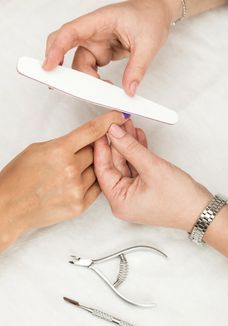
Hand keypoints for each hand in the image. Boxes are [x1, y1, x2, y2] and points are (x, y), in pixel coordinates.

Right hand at [0, 111, 125, 250]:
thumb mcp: (38, 150)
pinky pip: (97, 188)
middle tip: (78, 155)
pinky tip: (77, 182)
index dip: (108, 121)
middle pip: (96, 152)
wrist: (10, 207)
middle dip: (90, 151)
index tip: (118, 116)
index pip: (92, 130)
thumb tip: (83, 141)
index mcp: (59, 150)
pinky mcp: (80, 205)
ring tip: (70, 173)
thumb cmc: (19, 178)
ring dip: (89, 169)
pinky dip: (91, 183)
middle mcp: (70, 169)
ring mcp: (77, 189)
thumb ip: (63, 144)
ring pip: (98, 170)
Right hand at [43, 0, 178, 95]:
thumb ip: (137, 69)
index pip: (70, 33)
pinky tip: (104, 86)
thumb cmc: (150, 17)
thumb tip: (128, 90)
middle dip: (61, 67)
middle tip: (61, 85)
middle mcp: (93, 32)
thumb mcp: (148, 44)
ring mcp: (95, 43)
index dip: (56, 49)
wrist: (157, 14)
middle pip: (67, 49)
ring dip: (87, 80)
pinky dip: (93, 81)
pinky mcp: (100, 53)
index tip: (48, 66)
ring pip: (80, 65)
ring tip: (103, 90)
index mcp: (100, 21)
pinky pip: (90, 69)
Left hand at [94, 120, 211, 230]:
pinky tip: (137, 137)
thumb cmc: (179, 200)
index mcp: (119, 201)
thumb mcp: (152, 168)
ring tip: (128, 125)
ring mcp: (133, 193)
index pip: (103, 170)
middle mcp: (123, 199)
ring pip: (125, 164)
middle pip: (114, 165)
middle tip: (117, 123)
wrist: (200, 210)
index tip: (102, 130)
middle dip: (117, 142)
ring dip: (128, 145)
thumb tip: (114, 133)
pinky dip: (137, 152)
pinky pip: (135, 167)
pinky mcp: (142, 187)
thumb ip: (131, 148)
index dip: (102, 147)